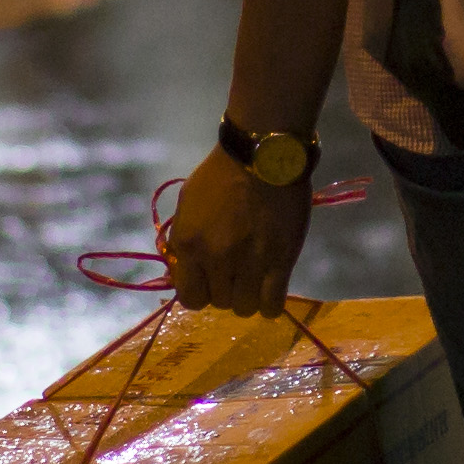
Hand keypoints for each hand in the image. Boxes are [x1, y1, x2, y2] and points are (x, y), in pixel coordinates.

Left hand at [151, 146, 311, 316]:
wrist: (263, 155)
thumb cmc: (222, 174)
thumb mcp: (188, 203)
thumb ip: (184, 238)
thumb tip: (186, 268)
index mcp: (188, 244)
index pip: (189, 298)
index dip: (200, 292)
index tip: (210, 280)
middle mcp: (215, 259)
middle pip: (219, 303)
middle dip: (226, 290)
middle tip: (237, 270)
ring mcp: (249, 263)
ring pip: (244, 308)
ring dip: (249, 296)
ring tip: (255, 277)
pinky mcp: (280, 262)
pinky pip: (272, 306)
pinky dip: (270, 303)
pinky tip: (271, 287)